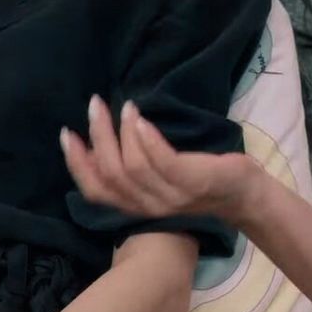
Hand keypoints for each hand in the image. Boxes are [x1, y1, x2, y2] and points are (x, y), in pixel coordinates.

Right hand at [60, 94, 260, 224]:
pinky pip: (162, 161)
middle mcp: (149, 206)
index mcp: (135, 205)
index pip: (96, 190)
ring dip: (122, 132)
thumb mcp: (155, 178)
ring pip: (133, 167)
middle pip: (111, 174)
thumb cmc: (195, 178)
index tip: (68, 133)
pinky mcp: (192, 182)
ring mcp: (171, 197)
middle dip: (97, 137)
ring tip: (123, 106)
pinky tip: (140, 118)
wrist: (243, 194)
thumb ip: (127, 168)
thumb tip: (93, 146)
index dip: (77, 163)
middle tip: (94, 105)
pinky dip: (146, 139)